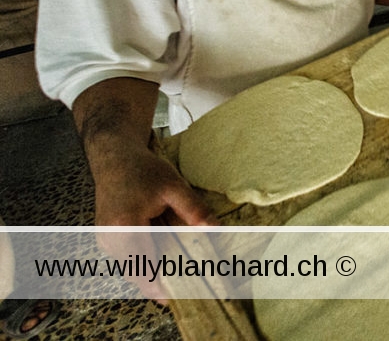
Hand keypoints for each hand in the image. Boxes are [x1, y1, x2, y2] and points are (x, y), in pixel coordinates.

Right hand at [91, 143, 216, 303]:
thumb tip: (215, 230)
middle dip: (160, 283)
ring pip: (131, 269)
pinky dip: (144, 263)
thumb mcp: (174, 186)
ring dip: (152, 273)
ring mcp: (105, 240)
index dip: (159, 288)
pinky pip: (127, 260)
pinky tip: (163, 260)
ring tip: (179, 275)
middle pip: (137, 273)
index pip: (143, 267)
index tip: (178, 298)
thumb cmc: (143, 169)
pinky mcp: (107, 239)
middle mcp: (110, 238)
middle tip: (186, 288)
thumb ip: (193, 210)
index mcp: (125, 226)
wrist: (114, 158)